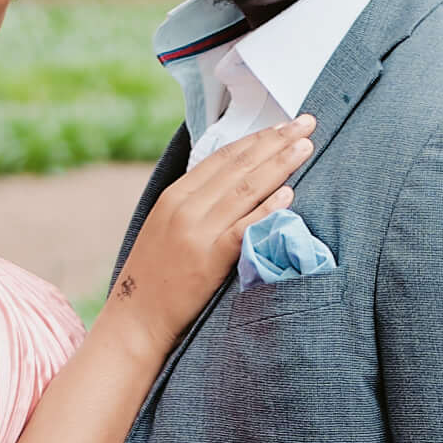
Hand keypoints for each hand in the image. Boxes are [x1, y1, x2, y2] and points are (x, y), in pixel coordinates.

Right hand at [110, 114, 314, 347]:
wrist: (136, 318)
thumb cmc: (155, 277)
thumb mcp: (166, 229)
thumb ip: (195, 205)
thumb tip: (231, 187)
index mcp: (175, 196)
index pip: (223, 157)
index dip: (256, 139)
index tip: (283, 126)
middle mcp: (185, 207)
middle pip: (239, 166)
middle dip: (276, 141)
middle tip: (306, 123)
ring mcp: (197, 231)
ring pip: (246, 190)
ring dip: (280, 165)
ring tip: (306, 148)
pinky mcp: (209, 259)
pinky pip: (244, 227)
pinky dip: (268, 209)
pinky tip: (289, 193)